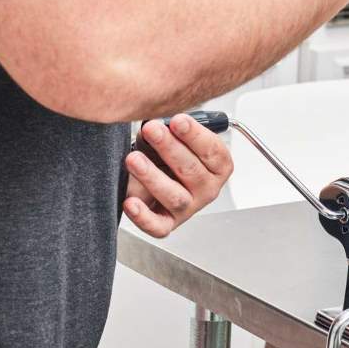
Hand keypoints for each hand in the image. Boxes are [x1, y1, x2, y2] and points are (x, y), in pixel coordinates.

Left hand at [123, 114, 233, 236]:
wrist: (152, 177)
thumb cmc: (167, 155)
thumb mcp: (173, 136)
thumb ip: (170, 129)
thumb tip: (157, 122)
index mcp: (217, 166)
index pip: (213, 151)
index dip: (195, 135)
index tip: (177, 121)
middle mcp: (207, 188)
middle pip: (192, 171)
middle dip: (170, 148)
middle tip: (152, 130)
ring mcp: (188, 207)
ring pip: (174, 196)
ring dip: (153, 176)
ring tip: (134, 159)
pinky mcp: (167, 223)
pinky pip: (158, 226)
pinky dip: (143, 216)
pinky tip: (131, 202)